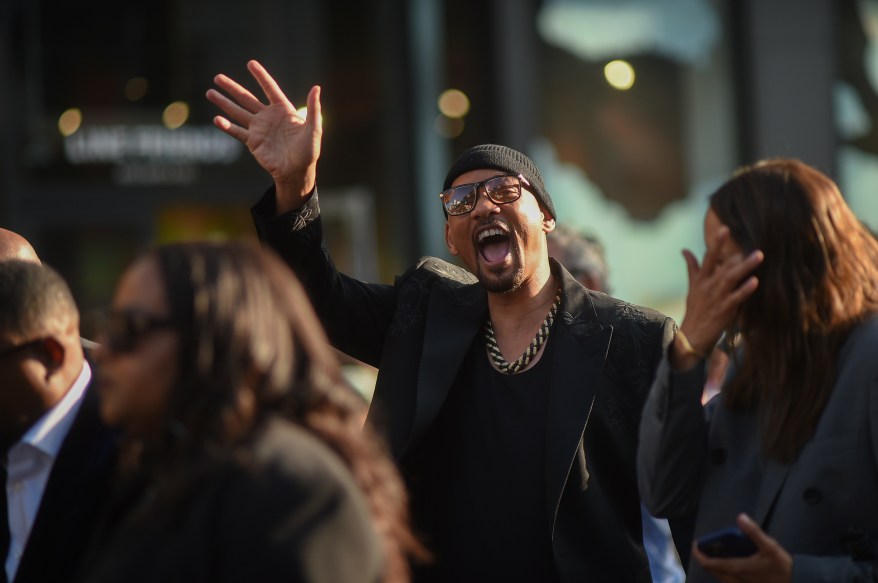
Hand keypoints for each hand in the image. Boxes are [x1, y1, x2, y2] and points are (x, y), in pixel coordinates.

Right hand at [206, 60, 321, 213]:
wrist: (297, 171)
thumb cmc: (309, 150)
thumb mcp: (314, 129)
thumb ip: (313, 108)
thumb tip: (316, 88)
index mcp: (283, 110)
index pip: (270, 88)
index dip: (261, 76)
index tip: (250, 63)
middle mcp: (268, 117)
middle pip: (247, 98)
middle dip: (232, 88)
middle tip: (217, 77)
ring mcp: (259, 129)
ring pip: (238, 112)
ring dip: (224, 103)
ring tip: (209, 92)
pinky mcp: (253, 142)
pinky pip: (237, 132)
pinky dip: (227, 126)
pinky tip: (216, 119)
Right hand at [671, 226, 762, 369]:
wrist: (691, 336)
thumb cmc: (695, 310)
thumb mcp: (692, 287)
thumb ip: (692, 267)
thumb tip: (684, 250)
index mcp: (701, 279)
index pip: (708, 257)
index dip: (716, 243)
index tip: (724, 228)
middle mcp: (708, 286)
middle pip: (723, 266)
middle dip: (735, 254)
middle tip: (750, 242)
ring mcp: (716, 298)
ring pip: (731, 279)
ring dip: (745, 267)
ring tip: (759, 256)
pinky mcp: (724, 311)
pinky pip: (736, 298)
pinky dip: (745, 290)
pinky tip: (755, 282)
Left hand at [694, 514, 792, 582]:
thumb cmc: (781, 567)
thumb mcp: (769, 546)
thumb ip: (753, 532)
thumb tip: (740, 517)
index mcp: (736, 569)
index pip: (709, 564)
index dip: (699, 554)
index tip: (696, 544)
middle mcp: (735, 580)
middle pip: (712, 571)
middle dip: (705, 559)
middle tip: (705, 546)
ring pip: (720, 577)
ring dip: (714, 566)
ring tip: (716, 553)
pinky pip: (729, 581)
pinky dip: (723, 572)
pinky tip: (731, 563)